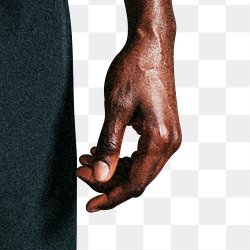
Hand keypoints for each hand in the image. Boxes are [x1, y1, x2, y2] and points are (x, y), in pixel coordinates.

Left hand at [77, 32, 180, 211]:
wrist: (152, 44)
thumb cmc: (134, 69)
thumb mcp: (116, 107)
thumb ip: (108, 144)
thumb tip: (99, 177)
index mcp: (160, 140)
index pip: (135, 183)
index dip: (109, 196)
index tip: (87, 205)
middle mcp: (170, 143)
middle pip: (138, 179)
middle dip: (107, 182)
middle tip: (78, 172)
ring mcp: (170, 137)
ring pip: (140, 169)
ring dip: (113, 169)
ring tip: (84, 160)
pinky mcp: (164, 130)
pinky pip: (143, 155)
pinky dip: (122, 158)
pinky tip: (100, 150)